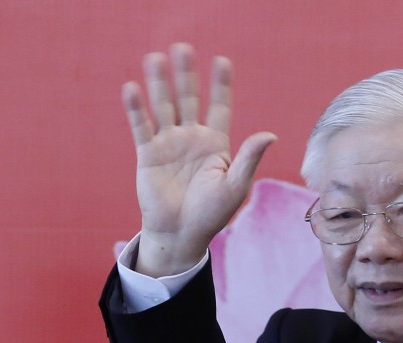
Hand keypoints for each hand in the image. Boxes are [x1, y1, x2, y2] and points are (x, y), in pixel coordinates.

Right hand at [121, 43, 275, 275]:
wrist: (182, 234)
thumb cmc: (212, 214)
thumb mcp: (235, 186)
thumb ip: (249, 158)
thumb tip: (270, 135)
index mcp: (216, 144)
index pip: (220, 107)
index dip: (221, 85)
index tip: (221, 61)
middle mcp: (191, 138)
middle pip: (189, 99)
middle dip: (186, 75)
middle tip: (182, 48)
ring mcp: (168, 144)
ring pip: (163, 107)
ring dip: (159, 84)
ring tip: (154, 58)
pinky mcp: (148, 154)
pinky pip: (142, 127)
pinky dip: (136, 109)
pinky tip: (132, 88)